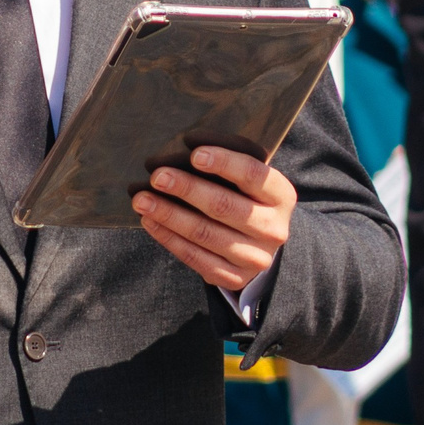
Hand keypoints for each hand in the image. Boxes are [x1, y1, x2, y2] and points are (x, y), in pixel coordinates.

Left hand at [132, 145, 294, 293]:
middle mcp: (273, 229)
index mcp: (281, 196)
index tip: (194, 154)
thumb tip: (181, 147)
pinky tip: (150, 222)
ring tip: (142, 200)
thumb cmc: (245, 199)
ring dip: (169, 215)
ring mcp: (255, 257)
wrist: (260, 245)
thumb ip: (226, 168)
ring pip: (206, 234)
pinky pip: (196, 258)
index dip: (224, 163)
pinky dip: (169, 238)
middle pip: (225, 206)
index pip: (253, 175)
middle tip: (157, 177)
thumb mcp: (248, 182)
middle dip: (187, 189)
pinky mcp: (234, 277)